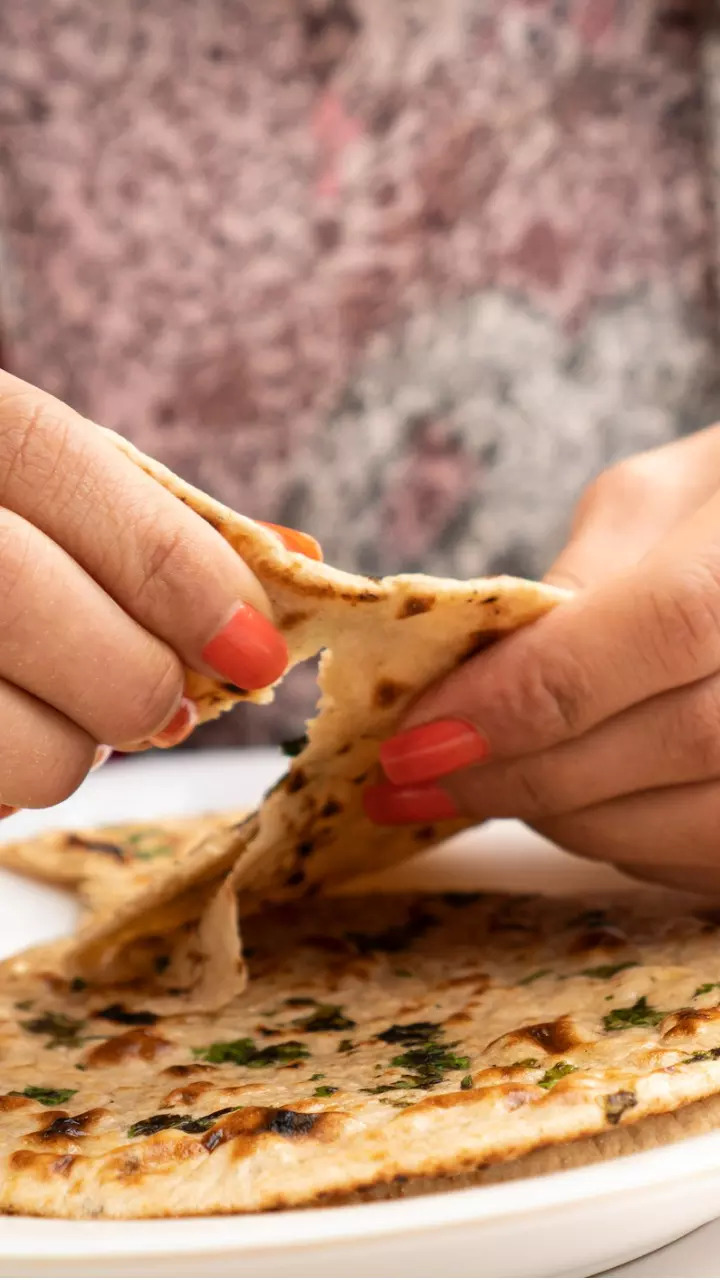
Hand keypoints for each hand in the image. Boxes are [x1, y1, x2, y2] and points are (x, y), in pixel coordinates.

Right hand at [0, 371, 287, 812]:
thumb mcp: (35, 490)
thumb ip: (150, 517)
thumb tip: (300, 555)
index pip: (66, 469)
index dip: (178, 570)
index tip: (257, 651)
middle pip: (26, 602)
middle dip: (131, 677)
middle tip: (164, 705)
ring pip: (8, 743)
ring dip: (62, 750)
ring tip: (45, 712)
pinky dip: (2, 783)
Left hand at [365, 426, 719, 892]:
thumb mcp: (656, 499)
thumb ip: (580, 578)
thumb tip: (486, 679)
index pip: (662, 628)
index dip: (530, 694)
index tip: (417, 736)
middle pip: (677, 741)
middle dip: (526, 771)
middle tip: (420, 777)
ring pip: (695, 822)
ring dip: (567, 819)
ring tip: (485, 786)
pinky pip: (708, 860)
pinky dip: (624, 842)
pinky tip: (572, 803)